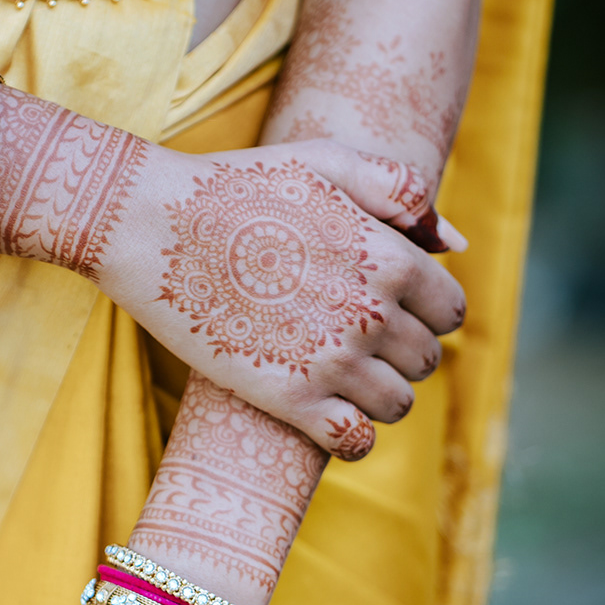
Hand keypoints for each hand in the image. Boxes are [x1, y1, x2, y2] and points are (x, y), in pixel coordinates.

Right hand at [100, 134, 464, 455]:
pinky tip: (329, 415)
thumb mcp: (324, 162)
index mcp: (389, 257)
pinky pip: (354, 442)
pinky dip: (353, 436)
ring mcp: (331, 361)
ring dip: (380, 395)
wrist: (149, 223)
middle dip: (403, 353)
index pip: (451, 310)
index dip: (430, 311)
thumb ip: (399, 193)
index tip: (397, 309)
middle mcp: (370, 313)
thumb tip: (455, 246)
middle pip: (426, 360)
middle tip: (359, 339)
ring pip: (398, 404)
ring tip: (344, 376)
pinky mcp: (288, 398)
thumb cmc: (236, 185)